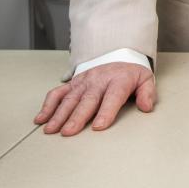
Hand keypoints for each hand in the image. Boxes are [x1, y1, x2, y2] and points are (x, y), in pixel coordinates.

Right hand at [34, 62, 155, 135]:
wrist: (119, 55)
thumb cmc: (131, 73)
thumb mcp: (145, 79)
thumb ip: (147, 93)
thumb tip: (146, 107)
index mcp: (119, 80)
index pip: (112, 97)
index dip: (106, 112)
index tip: (98, 127)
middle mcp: (99, 80)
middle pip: (87, 100)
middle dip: (77, 117)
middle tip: (68, 132)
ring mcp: (84, 81)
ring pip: (70, 98)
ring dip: (59, 114)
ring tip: (51, 130)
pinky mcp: (73, 82)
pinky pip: (58, 92)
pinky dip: (48, 105)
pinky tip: (41, 119)